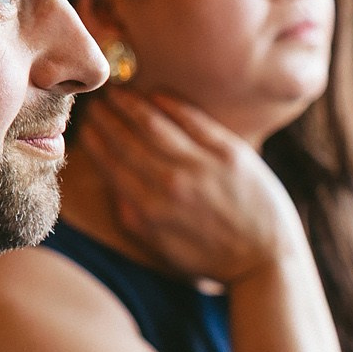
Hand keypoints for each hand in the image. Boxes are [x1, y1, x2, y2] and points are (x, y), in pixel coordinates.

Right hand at [75, 90, 296, 283]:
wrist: (267, 258)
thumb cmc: (213, 257)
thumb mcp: (163, 248)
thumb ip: (133, 217)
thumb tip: (112, 184)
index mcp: (150, 210)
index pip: (112, 164)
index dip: (95, 141)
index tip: (85, 126)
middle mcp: (171, 184)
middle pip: (127, 139)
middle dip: (107, 118)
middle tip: (96, 103)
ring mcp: (201, 165)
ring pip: (154, 123)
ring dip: (130, 104)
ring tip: (118, 93)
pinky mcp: (228, 151)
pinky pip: (191, 118)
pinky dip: (169, 103)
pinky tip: (154, 94)